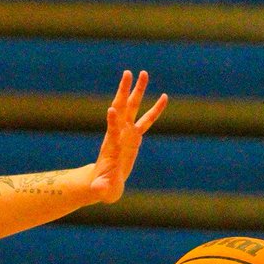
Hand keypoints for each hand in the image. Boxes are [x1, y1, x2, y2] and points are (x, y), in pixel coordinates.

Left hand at [90, 70, 167, 203]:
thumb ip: (101, 188)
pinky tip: (165, 97)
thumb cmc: (102, 187)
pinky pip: (147, 120)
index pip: (112, 131)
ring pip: (134, 109)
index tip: (112, 109)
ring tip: (144, 73)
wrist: (103, 182)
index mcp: (112, 147)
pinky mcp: (135, 137)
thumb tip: (99, 190)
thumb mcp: (102, 190)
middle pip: (122, 110)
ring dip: (138, 91)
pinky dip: (155, 109)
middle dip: (125, 92)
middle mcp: (118, 135)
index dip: (112, 121)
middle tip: (128, 73)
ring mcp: (127, 134)